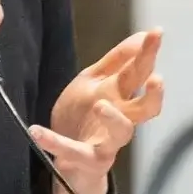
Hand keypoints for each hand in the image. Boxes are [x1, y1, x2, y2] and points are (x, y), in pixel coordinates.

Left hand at [33, 28, 165, 193]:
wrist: (69, 161)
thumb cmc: (84, 116)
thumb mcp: (95, 82)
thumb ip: (116, 61)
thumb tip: (141, 35)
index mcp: (121, 97)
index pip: (139, 73)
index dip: (148, 53)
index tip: (156, 32)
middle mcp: (121, 119)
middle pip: (145, 106)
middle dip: (153, 93)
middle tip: (156, 78)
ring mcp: (108, 142)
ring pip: (122, 132)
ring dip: (114, 119)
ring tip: (100, 105)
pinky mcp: (88, 160)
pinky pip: (72, 151)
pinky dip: (54, 142)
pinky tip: (36, 132)